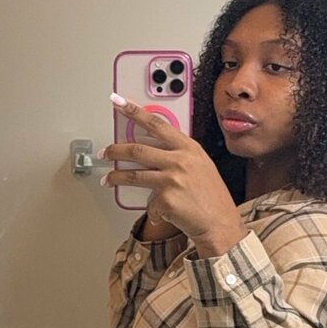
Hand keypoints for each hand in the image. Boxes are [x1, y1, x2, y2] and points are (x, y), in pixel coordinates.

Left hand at [101, 95, 246, 246]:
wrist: (221, 224)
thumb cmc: (212, 197)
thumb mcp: (201, 166)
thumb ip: (180, 155)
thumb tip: (153, 149)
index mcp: (189, 148)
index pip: (157, 124)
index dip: (135, 112)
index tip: (119, 103)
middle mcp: (180, 160)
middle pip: (138, 150)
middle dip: (116, 150)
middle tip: (105, 152)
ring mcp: (172, 180)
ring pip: (134, 175)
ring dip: (116, 178)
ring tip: (107, 179)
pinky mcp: (166, 200)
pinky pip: (149, 203)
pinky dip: (152, 209)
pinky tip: (160, 212)